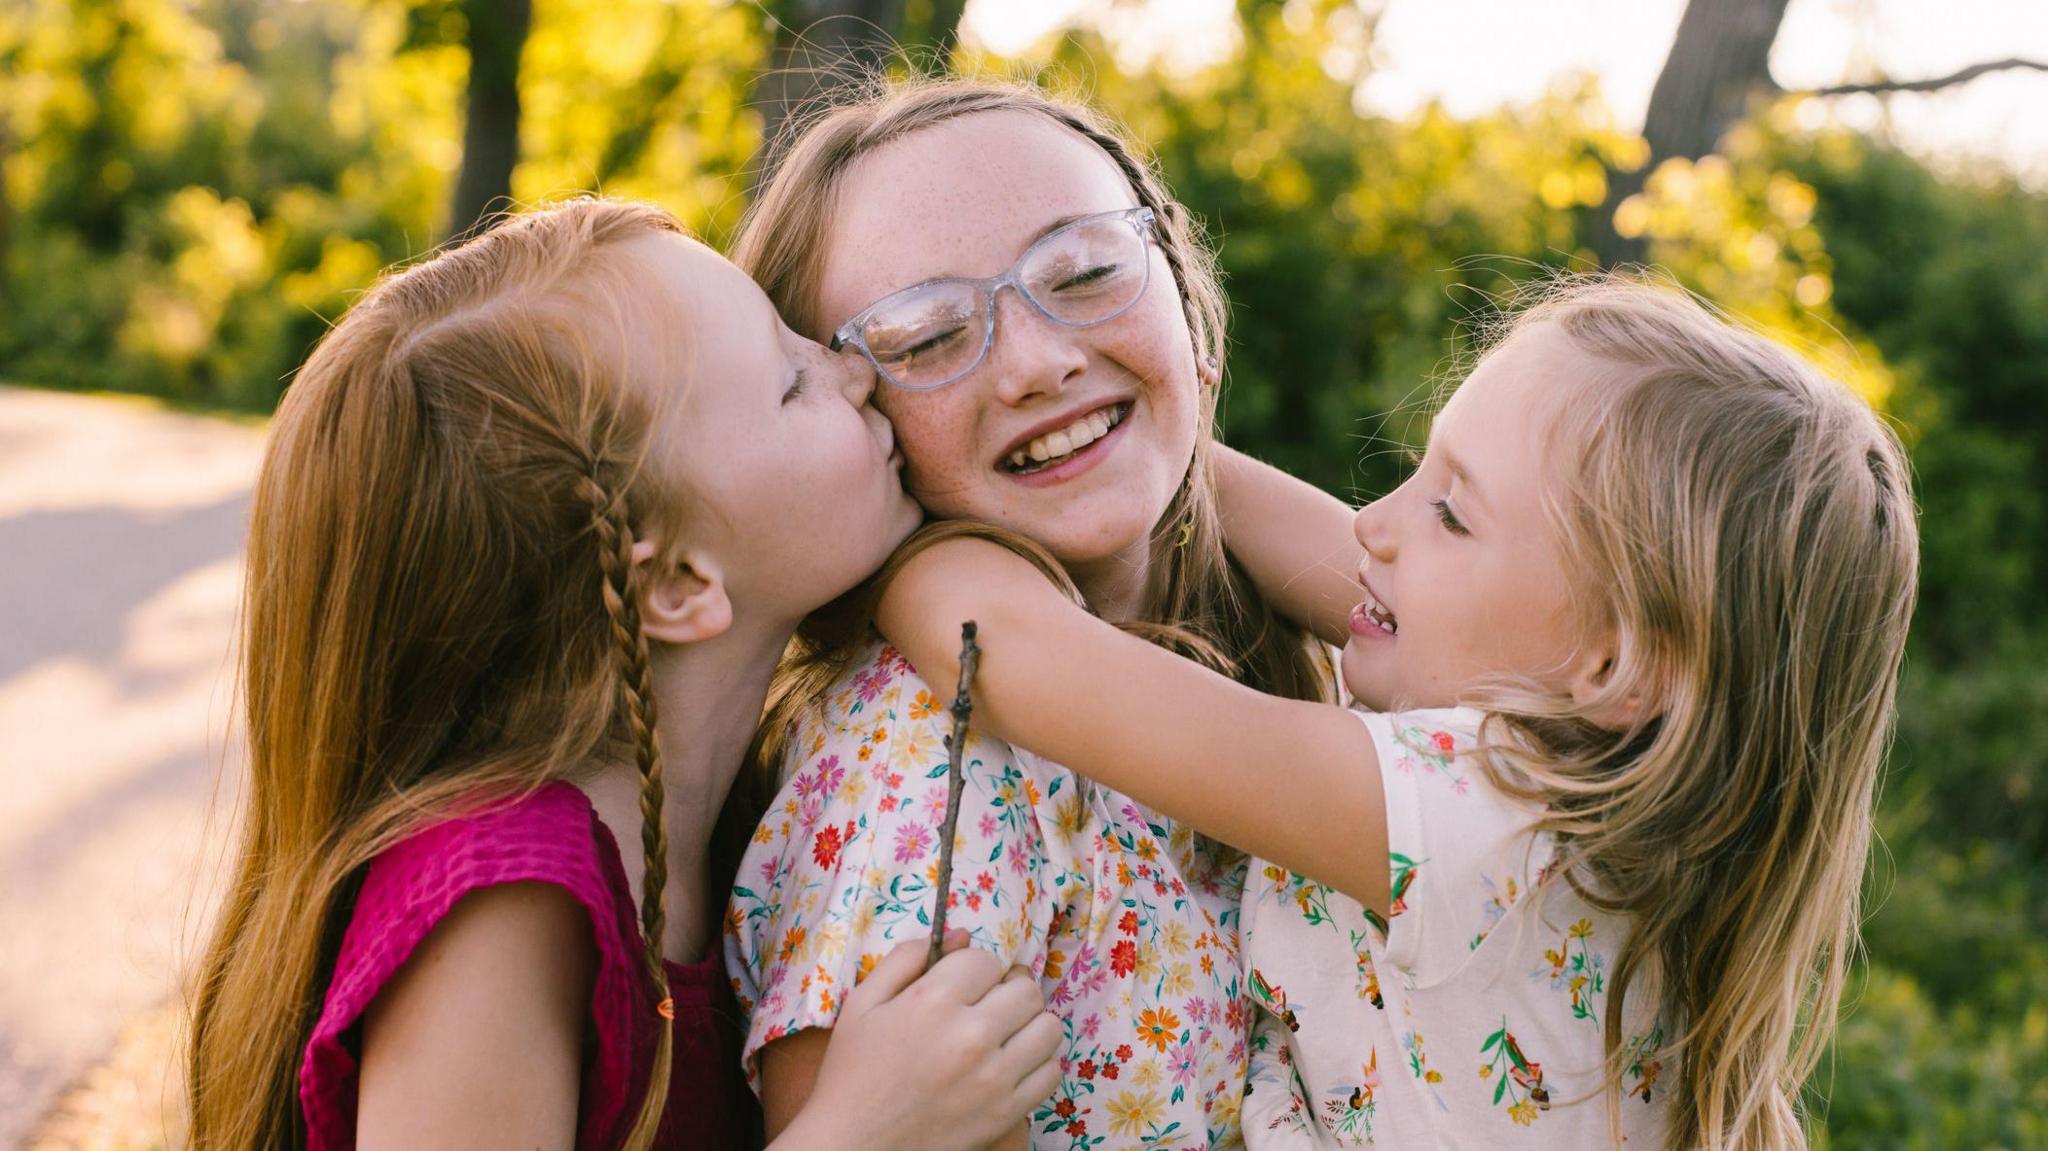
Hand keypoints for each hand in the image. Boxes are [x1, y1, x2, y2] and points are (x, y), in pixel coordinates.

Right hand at [786, 932, 1060, 1150]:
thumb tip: (960, 934)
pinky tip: (1011, 1063)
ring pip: (1049, 1026)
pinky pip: (1051, 1072)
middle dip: (1007, 989)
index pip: (986, 960)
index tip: (962, 984)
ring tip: (1006, 1031)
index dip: (974, 968)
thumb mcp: (862, 1003)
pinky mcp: (1008, 1112)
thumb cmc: (853, 1072)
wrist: (854, 1144)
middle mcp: (971, 1036)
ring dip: (1030, 1022)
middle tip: (989, 1003)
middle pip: (1025, 988)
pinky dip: (1038, 1062)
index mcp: (932, 1002)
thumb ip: (906, 958)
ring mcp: (995, 1077)